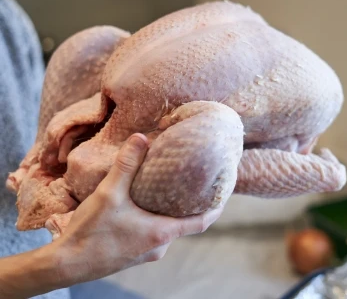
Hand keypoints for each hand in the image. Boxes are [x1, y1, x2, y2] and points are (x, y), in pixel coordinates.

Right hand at [53, 133, 222, 285]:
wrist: (66, 264)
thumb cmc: (91, 232)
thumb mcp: (109, 193)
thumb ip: (126, 164)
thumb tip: (141, 137)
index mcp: (161, 234)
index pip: (201, 222)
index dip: (215, 209)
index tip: (224, 195)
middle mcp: (158, 247)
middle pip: (184, 224)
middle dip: (190, 205)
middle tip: (194, 183)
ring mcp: (145, 253)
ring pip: (167, 228)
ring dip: (170, 211)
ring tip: (169, 189)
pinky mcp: (133, 254)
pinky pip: (153, 234)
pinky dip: (156, 219)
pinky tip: (144, 205)